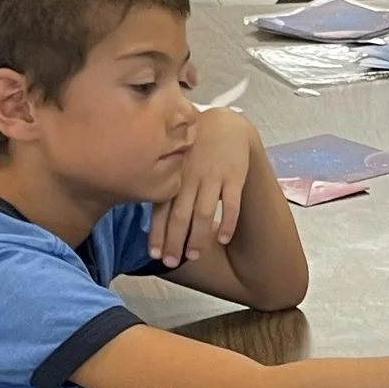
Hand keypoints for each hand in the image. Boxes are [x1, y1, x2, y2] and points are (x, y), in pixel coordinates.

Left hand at [150, 105, 258, 269]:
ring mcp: (212, 177)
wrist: (226, 125)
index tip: (155, 254)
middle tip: (171, 261)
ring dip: (197, 237)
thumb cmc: (196, 149)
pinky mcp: (234, 177)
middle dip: (174, 241)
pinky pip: (231, 203)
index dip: (158, 233)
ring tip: (193, 255)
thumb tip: (154, 221)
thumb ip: (164, 187)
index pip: (162, 209)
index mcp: (174, 176)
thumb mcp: (176, 162)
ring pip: (203, 213)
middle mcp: (190, 178)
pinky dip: (227, 222)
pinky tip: (222, 238)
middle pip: (180, 215)